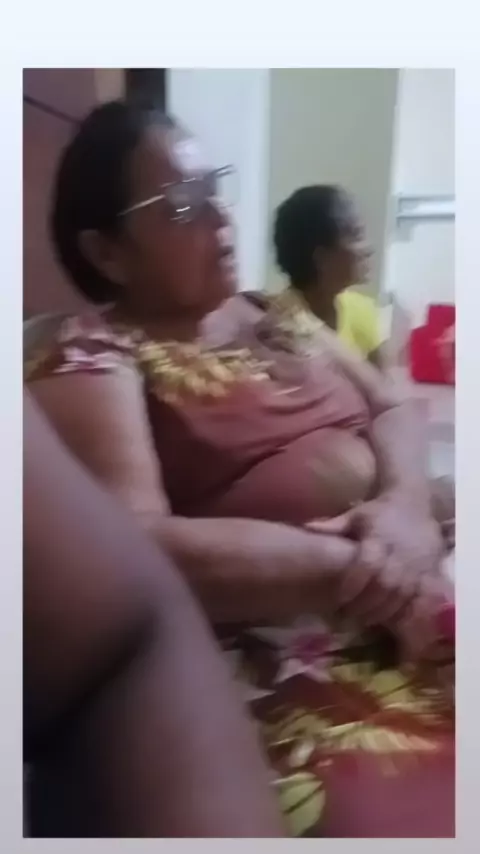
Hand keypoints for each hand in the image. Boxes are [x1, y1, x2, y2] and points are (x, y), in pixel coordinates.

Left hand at [307, 490, 443, 625]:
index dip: (353, 586)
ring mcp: (418, 563)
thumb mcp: (355, 515)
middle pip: (385, 585)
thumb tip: (306, 528)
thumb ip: (333, 526)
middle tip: (347, 618)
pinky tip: (388, 620)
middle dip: (366, 606)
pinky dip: (402, 610)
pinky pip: (418, 597)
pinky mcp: (429, 571)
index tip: (338, 601)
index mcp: (379, 537)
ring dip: (383, 612)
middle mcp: (401, 552)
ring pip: (402, 595)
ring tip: (364, 622)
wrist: (414, 502)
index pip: (367, 566)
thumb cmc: (379, 512)